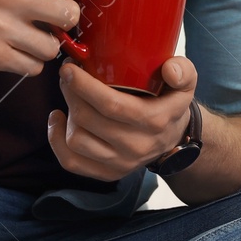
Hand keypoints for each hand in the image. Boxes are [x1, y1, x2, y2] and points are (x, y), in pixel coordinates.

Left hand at [48, 56, 195, 180]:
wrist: (174, 138)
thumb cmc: (170, 102)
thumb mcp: (185, 83)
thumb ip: (183, 71)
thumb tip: (169, 69)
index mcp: (154, 121)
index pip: (111, 105)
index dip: (84, 86)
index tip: (69, 68)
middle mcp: (136, 146)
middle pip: (87, 119)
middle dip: (70, 92)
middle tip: (67, 74)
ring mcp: (120, 163)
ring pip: (76, 139)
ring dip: (67, 113)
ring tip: (70, 95)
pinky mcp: (107, 173)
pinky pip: (71, 162)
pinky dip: (56, 139)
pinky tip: (57, 118)